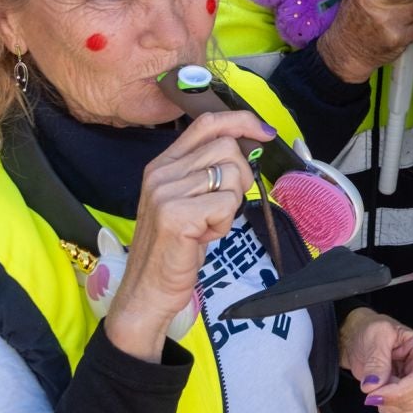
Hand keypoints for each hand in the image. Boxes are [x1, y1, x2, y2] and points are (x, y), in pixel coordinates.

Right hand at [104, 112, 264, 359]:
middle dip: (240, 177)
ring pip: (230, 175)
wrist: (147, 290)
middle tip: (224, 206)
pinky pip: (226, 204)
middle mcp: (160, 172)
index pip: (207, 123)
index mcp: (162, 164)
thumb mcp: (187, 200)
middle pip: (226, 148)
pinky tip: (204, 237)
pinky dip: (224, 223)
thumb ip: (207, 170)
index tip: (265, 132)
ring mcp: (165, 192)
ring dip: (230, 205)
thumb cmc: (174, 248)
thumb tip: (248, 143)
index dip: (240, 121)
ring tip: (208, 225)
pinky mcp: (176, 215)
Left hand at [341, 308, 412, 412]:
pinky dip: (387, 412)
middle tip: (369, 386)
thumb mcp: (375, 336)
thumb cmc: (374, 332)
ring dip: (387, 405)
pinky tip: (381, 395)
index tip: (372, 394)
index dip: (398, 392)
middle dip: (390, 398)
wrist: (364, 341)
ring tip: (376, 386)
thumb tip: (373, 386)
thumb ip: (376, 361)